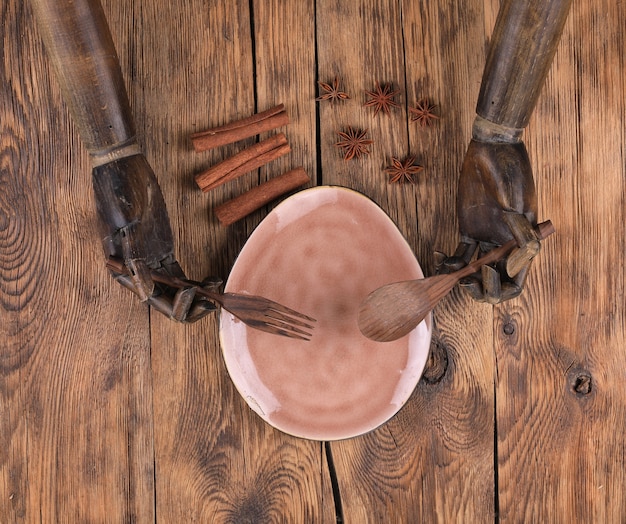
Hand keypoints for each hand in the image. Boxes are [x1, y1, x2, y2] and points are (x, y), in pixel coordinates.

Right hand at [92, 153, 219, 321]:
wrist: (121, 166)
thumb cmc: (119, 191)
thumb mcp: (125, 224)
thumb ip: (133, 259)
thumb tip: (144, 293)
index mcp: (124, 268)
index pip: (154, 300)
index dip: (176, 305)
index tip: (197, 293)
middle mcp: (137, 270)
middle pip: (167, 300)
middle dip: (190, 306)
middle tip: (213, 303)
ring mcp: (151, 260)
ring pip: (175, 290)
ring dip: (196, 296)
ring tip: (216, 292)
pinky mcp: (162, 249)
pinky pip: (179, 275)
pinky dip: (195, 282)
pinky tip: (212, 280)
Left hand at [440, 139, 540, 302]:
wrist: (493, 150)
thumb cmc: (510, 174)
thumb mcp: (518, 205)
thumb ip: (520, 237)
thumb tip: (513, 268)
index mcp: (522, 245)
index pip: (513, 283)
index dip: (499, 288)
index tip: (484, 273)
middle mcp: (505, 246)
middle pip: (493, 283)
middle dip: (478, 288)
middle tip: (464, 281)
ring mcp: (486, 238)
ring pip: (474, 271)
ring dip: (461, 277)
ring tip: (447, 270)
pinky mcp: (469, 229)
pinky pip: (460, 255)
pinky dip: (450, 261)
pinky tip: (440, 258)